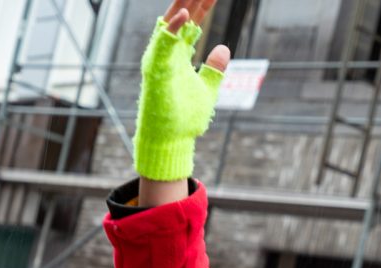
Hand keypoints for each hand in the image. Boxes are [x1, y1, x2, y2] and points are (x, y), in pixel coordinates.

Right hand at [135, 0, 230, 202]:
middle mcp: (168, 52)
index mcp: (179, 55)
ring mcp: (161, 59)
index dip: (202, 6)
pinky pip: (163, 44)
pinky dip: (173, 29)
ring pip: (170, 23)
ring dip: (183, 5)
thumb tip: (224, 48)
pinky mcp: (156, 70)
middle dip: (193, 0)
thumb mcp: (208, 88)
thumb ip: (214, 68)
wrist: (172, 141)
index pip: (193, 23)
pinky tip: (186, 15)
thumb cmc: (185, 118)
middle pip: (182, 17)